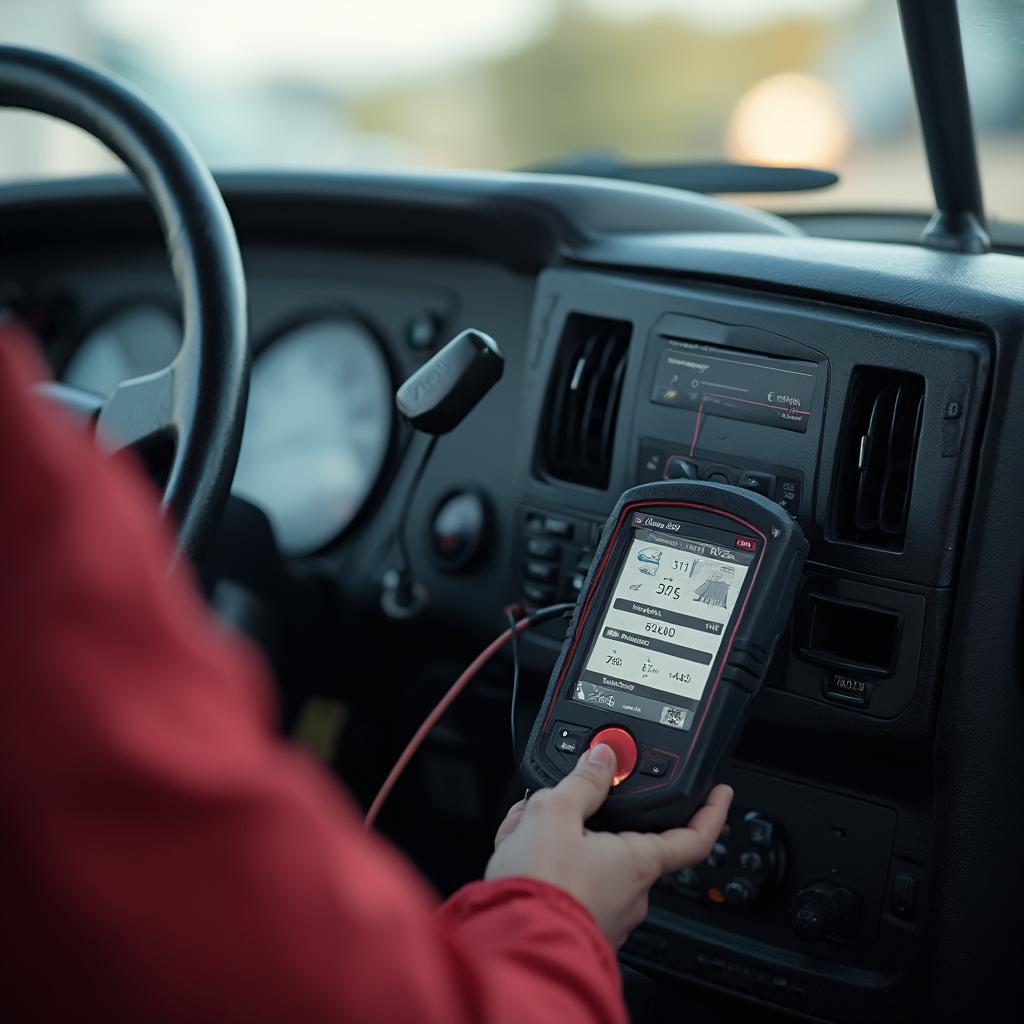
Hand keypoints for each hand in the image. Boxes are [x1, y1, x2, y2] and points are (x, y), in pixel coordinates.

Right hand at [486, 743, 732, 947]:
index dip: (710, 811)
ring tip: (524, 830)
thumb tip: (604, 758)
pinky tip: (519, 857)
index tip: (719, 794)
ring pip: (593, 862)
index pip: (694, 837)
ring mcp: (608, 915)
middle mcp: (632, 894)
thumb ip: (583, 782)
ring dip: (562, 840)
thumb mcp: (555, 812)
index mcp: (638, 862)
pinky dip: (550, 867)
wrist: (514, 947)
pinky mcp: (580, 926)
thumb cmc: (540, 887)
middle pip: (626, 841)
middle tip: (562, 800)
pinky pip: (573, 886)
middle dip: (593, 816)